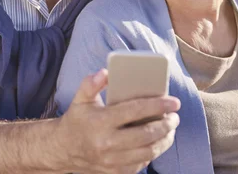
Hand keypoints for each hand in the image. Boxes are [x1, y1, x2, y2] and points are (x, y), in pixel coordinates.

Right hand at [57, 69, 179, 173]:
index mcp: (100, 121)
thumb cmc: (77, 120)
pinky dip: (152, 153)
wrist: (62, 149)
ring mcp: (111, 160)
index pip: (134, 111)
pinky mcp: (114, 172)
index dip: (157, 105)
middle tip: (175, 117)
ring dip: (164, 140)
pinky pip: (140, 164)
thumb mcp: (80, 98)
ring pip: (147, 152)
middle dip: (166, 125)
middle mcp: (106, 143)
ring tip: (170, 129)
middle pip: (146, 134)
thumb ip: (91, 83)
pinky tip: (156, 143)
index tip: (174, 102)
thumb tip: (105, 73)